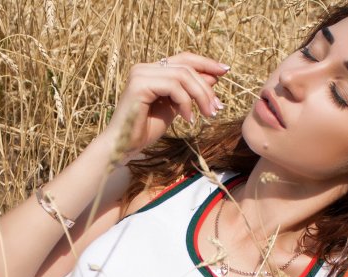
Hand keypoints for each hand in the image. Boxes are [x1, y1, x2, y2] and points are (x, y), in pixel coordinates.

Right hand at [101, 52, 229, 158]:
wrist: (123, 146)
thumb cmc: (145, 130)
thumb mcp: (174, 108)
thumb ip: (189, 92)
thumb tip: (213, 78)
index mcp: (151, 70)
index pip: (183, 59)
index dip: (205, 63)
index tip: (224, 72)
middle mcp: (144, 68)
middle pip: (186, 66)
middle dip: (206, 86)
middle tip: (217, 107)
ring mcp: (140, 74)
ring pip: (182, 75)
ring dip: (200, 96)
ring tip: (207, 114)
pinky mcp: (139, 84)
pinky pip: (173, 87)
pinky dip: (186, 103)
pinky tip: (188, 119)